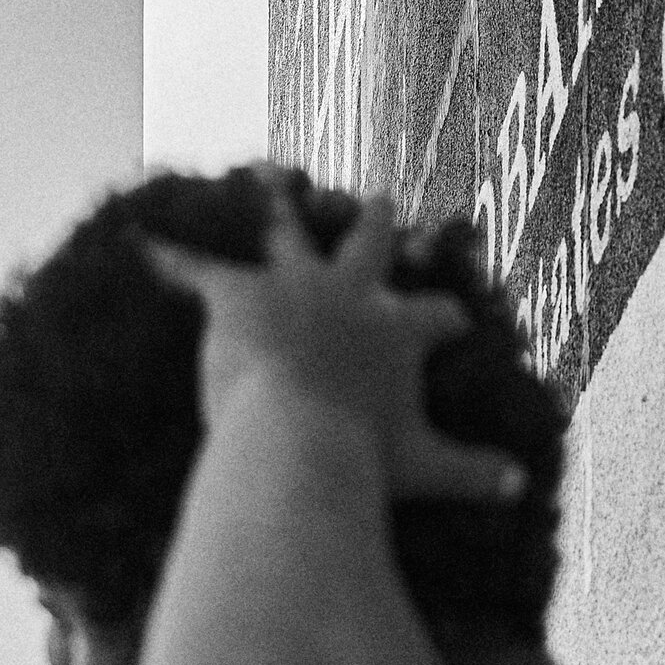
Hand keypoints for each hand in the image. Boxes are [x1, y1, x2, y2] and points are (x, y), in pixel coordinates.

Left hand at [148, 190, 526, 506]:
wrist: (295, 444)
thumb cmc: (361, 461)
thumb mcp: (424, 469)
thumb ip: (471, 472)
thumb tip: (521, 488)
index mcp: (397, 332)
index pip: (435, 317)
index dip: (448, 317)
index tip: (457, 318)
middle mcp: (351, 293)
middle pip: (372, 244)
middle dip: (378, 225)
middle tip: (381, 201)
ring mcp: (293, 284)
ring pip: (286, 229)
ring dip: (277, 203)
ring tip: (268, 176)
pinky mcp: (237, 293)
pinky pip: (196, 265)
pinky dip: (170, 254)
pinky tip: (144, 236)